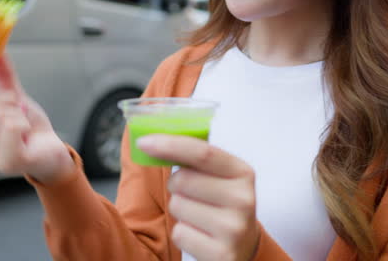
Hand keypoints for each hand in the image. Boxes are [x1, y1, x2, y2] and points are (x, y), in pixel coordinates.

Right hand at [0, 54, 74, 183]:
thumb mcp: (16, 99)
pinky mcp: (6, 163)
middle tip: (19, 112)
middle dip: (7, 100)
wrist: (53, 153)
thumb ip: (4, 78)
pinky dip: (25, 123)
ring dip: (19, 114)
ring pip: (0, 114)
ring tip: (25, 128)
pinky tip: (28, 136)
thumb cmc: (31, 130)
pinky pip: (12, 126)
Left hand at [138, 135, 260, 260]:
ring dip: (179, 210)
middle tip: (191, 194)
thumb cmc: (220, 204)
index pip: (202, 152)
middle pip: (183, 180)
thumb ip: (195, 156)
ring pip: (177, 206)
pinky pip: (179, 233)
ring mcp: (234, 229)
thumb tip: (153, 139)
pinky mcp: (221, 254)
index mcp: (242, 173)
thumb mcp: (220, 177)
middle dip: (176, 185)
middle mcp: (243, 199)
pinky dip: (182, 233)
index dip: (170, 145)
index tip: (143, 142)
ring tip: (199, 217)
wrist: (244, 248)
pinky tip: (200, 236)